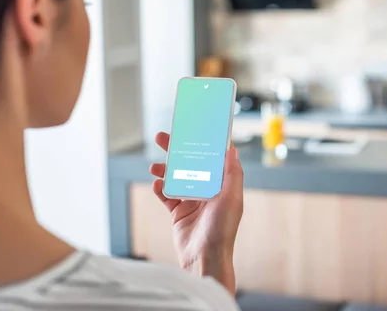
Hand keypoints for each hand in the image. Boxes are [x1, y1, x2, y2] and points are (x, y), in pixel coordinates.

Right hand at [150, 132, 243, 293]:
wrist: (204, 257)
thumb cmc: (221, 230)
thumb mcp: (232, 198)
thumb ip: (232, 173)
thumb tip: (232, 148)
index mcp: (221, 185)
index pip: (211, 158)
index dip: (201, 143)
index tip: (191, 129)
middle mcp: (207, 190)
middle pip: (189, 164)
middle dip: (176, 151)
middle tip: (163, 138)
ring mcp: (192, 201)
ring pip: (175, 177)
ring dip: (164, 169)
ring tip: (154, 166)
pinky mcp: (178, 212)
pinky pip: (166, 195)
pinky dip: (160, 188)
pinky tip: (156, 185)